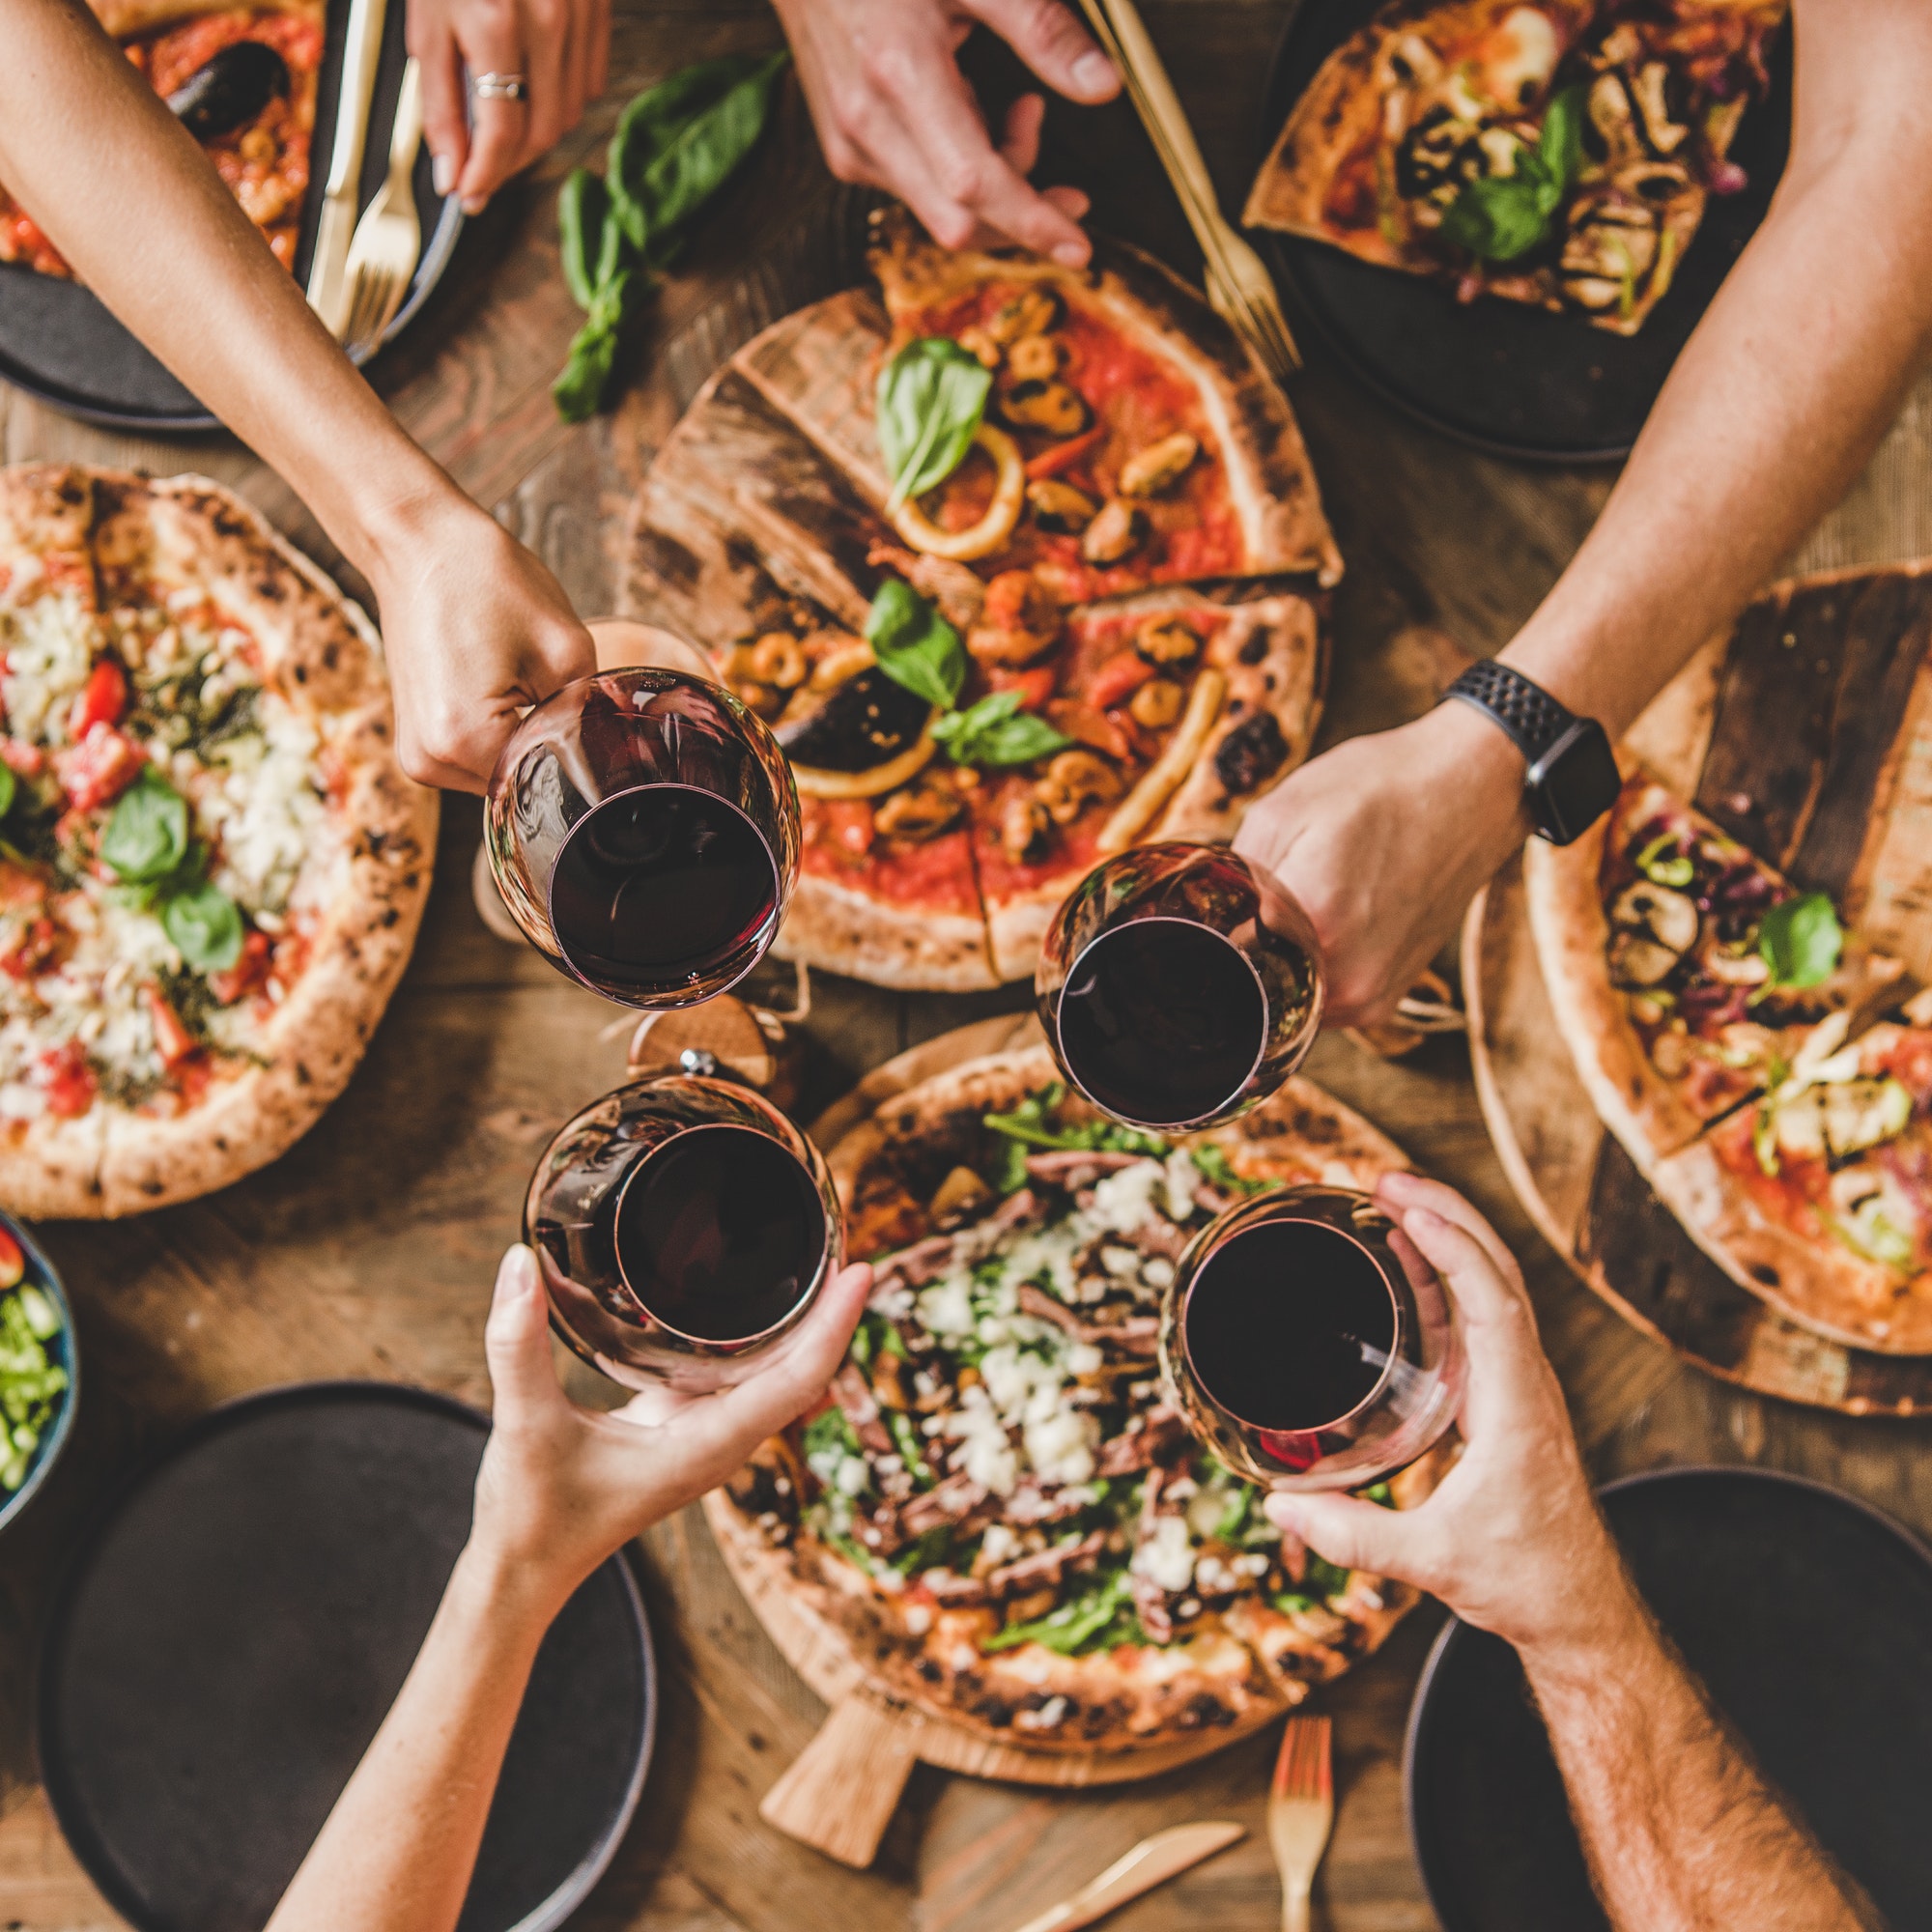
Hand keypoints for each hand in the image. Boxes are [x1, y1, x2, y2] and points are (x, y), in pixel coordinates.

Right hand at [363, 495, 595, 791]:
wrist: (416, 541)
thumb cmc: (484, 579)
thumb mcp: (565, 646)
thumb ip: (594, 711)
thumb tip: (624, 756)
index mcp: (463, 739)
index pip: (549, 781)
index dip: (585, 757)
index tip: (604, 728)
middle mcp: (431, 761)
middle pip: (523, 784)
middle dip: (553, 749)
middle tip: (559, 689)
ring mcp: (418, 757)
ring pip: (502, 774)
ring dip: (526, 742)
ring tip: (524, 682)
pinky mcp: (417, 743)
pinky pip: (478, 758)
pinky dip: (501, 733)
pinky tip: (504, 688)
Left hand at [408, 0, 611, 212]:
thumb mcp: (428, 20)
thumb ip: (439, 100)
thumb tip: (451, 169)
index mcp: (495, 23)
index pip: (502, 131)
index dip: (484, 174)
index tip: (467, 193)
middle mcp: (546, 23)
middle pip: (541, 131)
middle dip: (508, 164)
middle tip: (477, 175)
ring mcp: (579, 17)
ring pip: (569, 114)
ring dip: (533, 138)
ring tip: (500, 136)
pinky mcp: (597, 12)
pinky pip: (588, 82)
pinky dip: (559, 102)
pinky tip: (531, 95)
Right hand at [469, 1245, 872, 1612]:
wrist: (521, 1573)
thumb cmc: (530, 1517)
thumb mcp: (524, 1424)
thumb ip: (516, 1344)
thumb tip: (517, 1262)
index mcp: (705, 1448)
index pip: (797, 1381)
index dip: (834, 1325)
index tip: (863, 1273)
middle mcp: (717, 1444)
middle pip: (800, 1374)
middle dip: (829, 1313)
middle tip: (848, 1243)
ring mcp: (701, 1438)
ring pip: (772, 1375)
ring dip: (799, 1324)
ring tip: (818, 1259)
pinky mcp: (677, 1429)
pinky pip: (736, 1377)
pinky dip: (754, 1338)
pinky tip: (747, 1299)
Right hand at [773, 0, 1117, 263]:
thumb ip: (1043, 30)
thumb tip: (1103, 86)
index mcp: (900, 75)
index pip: (974, 184)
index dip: (1031, 222)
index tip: (1078, 246)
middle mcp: (868, 125)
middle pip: (959, 222)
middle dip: (1022, 218)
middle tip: (1072, 195)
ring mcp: (852, 147)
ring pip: (943, 212)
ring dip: (996, 183)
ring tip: (1021, 111)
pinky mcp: (848, 154)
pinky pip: (921, 191)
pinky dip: (963, 173)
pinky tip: (974, 115)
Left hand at [1233, 703, 1529, 1026]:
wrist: (1474, 789)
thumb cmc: (1381, 786)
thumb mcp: (1283, 809)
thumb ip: (1232, 879)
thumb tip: (1200, 926)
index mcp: (1312, 923)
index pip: (1218, 959)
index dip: (1205, 933)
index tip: (1202, 913)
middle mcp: (1344, 977)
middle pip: (1249, 983)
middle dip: (1240, 947)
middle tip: (1255, 897)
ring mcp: (1369, 998)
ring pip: (1284, 994)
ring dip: (1276, 959)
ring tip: (1302, 901)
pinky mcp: (1385, 1000)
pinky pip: (1319, 996)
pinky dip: (1309, 965)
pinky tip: (1326, 918)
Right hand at [1264, 1173, 1633, 1661]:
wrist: (1580, 1611)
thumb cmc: (1525, 1583)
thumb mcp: (1432, 1562)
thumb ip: (1353, 1535)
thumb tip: (1280, 1507)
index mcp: (1518, 1410)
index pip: (1496, 1304)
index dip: (1455, 1249)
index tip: (1409, 1208)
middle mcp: (1528, 1386)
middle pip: (1500, 1275)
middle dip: (1448, 1215)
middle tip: (1385, 1182)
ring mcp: (1523, 1389)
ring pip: (1497, 1290)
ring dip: (1451, 1237)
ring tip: (1394, 1201)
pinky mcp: (1510, 1400)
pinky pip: (1485, 1318)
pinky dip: (1450, 1278)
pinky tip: (1411, 1266)